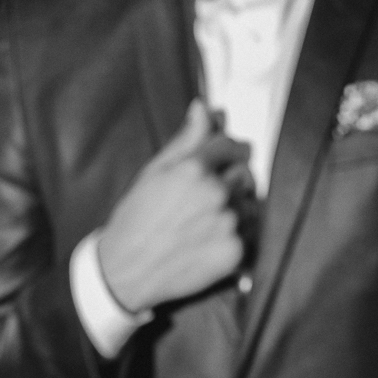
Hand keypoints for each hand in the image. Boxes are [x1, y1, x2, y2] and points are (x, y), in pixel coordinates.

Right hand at [97, 99, 251, 313]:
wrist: (127, 269)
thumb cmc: (136, 216)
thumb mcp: (155, 171)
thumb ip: (186, 139)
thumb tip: (204, 108)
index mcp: (194, 168)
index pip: (230, 145)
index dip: (228, 150)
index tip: (224, 158)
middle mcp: (216, 193)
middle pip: (245, 173)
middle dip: (232, 178)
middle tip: (211, 193)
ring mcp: (228, 223)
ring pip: (250, 203)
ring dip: (237, 206)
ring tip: (210, 219)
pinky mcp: (236, 251)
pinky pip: (250, 233)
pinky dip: (238, 233)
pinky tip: (213, 237)